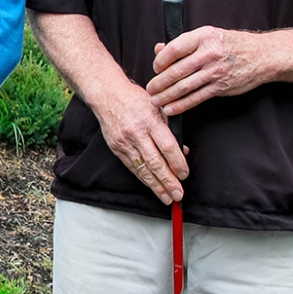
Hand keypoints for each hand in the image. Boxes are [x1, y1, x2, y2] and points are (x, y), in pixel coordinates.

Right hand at [91, 79, 187, 204]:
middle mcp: (137, 133)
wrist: (107, 95)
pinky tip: (152, 187)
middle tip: (178, 194)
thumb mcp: (158, 107)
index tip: (185, 175)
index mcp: (150, 120)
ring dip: (156, 186)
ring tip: (166, 197)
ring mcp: (125, 142)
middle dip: (168, 181)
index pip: (167, 147)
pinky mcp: (117, 148)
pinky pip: (132, 167)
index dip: (177, 163)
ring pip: (143, 169)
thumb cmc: (135, 99)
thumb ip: (171, 128)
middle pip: (155, 162)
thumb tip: (183, 151)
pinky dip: (144, 179)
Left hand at [147, 26, 270, 114]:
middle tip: (150, 89)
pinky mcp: (221, 86)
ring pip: (184, 86)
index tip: (155, 68)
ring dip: (167, 96)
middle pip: (177, 70)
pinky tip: (171, 108)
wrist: (262, 55)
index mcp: (203, 36)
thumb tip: (158, 49)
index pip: (175, 48)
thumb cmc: (232, 45)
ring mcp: (215, 71)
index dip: (160, 60)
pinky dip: (181, 105)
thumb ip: (183, 43)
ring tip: (156, 101)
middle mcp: (209, 53)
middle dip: (159, 82)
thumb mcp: (209, 36)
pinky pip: (196, 98)